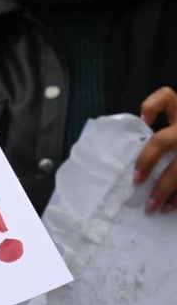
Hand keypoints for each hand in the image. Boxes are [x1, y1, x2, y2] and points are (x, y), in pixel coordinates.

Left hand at [136, 86, 176, 213]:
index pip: (167, 96)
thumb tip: (134, 142)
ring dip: (163, 190)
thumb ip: (165, 131)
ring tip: (151, 207)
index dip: (152, 106)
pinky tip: (169, 208)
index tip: (143, 121)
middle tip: (135, 180)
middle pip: (162, 141)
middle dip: (146, 161)